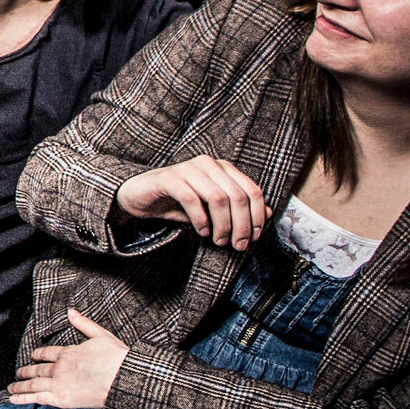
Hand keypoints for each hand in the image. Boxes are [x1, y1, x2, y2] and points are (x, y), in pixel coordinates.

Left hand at [8, 310, 131, 408]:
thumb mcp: (102, 336)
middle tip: (18, 373)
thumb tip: (71, 311)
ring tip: (11, 387)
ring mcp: (58, 383)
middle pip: (37, 369)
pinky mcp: (61, 398)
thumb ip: (84, 324)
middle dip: (26, 371)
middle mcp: (59, 367)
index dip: (37, 355)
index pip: (46, 353)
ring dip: (20, 386)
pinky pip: (37, 398)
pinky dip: (23, 398)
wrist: (123, 380)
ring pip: (33, 383)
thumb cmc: (117, 359)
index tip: (32, 356)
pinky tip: (13, 399)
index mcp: (68, 353)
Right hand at [117, 154, 274, 249]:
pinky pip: (191, 199)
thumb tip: (269, 213)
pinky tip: (201, 231)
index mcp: (223, 168)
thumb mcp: (213, 208)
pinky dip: (200, 220)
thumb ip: (239, 208)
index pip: (252, 191)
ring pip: (218, 198)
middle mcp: (208, 164)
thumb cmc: (179, 202)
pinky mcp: (168, 178)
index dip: (257, 217)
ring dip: (222, 225)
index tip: (254, 238)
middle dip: (241, 225)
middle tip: (237, 245)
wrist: (141, 196)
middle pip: (237, 196)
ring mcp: (187, 168)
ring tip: (219, 241)